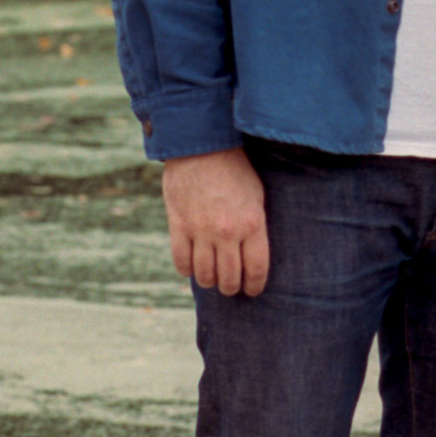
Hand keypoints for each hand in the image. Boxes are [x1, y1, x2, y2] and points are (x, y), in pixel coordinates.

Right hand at [162, 147, 269, 294]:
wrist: (202, 146)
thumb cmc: (235, 170)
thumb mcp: (257, 196)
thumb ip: (255, 226)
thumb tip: (252, 253)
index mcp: (252, 224)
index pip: (256, 269)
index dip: (254, 285)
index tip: (252, 290)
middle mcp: (227, 232)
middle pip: (229, 278)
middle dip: (231, 287)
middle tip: (231, 287)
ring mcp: (201, 230)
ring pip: (204, 274)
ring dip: (209, 281)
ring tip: (212, 279)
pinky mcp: (179, 225)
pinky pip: (181, 261)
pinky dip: (187, 270)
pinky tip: (192, 267)